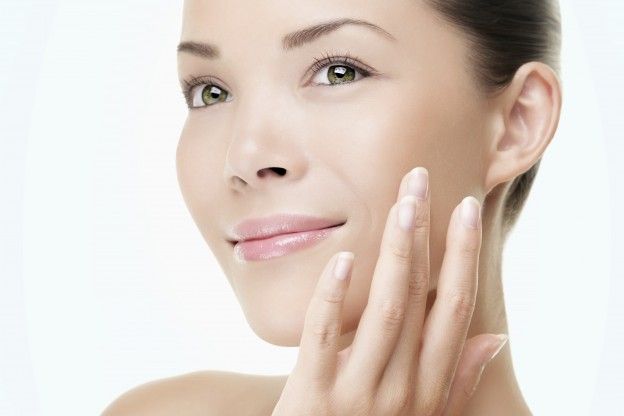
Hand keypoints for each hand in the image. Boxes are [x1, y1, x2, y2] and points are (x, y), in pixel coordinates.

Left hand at [271, 167, 508, 415]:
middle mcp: (402, 388)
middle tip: (419, 181)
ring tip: (401, 204)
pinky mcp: (313, 396)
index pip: (453, 309)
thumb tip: (496, 336)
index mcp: (429, 387)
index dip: (461, 256)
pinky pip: (323, 338)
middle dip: (424, 236)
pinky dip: (334, 298)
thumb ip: (458, 378)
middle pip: (419, 299)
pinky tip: (342, 259)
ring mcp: (358, 393)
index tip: (465, 208)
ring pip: (384, 311)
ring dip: (395, 254)